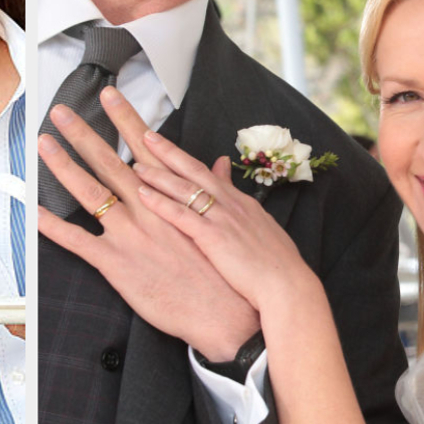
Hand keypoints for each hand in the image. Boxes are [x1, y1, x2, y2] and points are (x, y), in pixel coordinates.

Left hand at [37, 94, 258, 361]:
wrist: (236, 310)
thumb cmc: (236, 269)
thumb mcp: (235, 220)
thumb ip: (219, 187)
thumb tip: (219, 164)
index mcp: (179, 195)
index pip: (148, 148)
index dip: (128, 120)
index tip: (110, 97)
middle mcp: (153, 207)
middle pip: (113, 161)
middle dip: (86, 133)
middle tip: (64, 112)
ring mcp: (136, 233)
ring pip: (93, 191)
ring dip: (66, 165)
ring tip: (47, 144)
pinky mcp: (120, 262)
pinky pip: (80, 241)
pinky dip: (56, 226)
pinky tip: (37, 210)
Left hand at [132, 118, 318, 315]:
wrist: (288, 287)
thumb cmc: (276, 265)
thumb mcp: (261, 228)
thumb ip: (242, 209)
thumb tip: (235, 199)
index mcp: (241, 203)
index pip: (207, 173)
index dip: (183, 158)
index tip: (163, 144)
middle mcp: (230, 204)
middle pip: (193, 171)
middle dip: (168, 152)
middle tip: (145, 136)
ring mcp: (221, 219)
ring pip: (184, 189)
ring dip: (158, 175)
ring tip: (136, 164)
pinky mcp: (213, 238)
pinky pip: (181, 215)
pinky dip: (160, 203)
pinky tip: (142, 194)